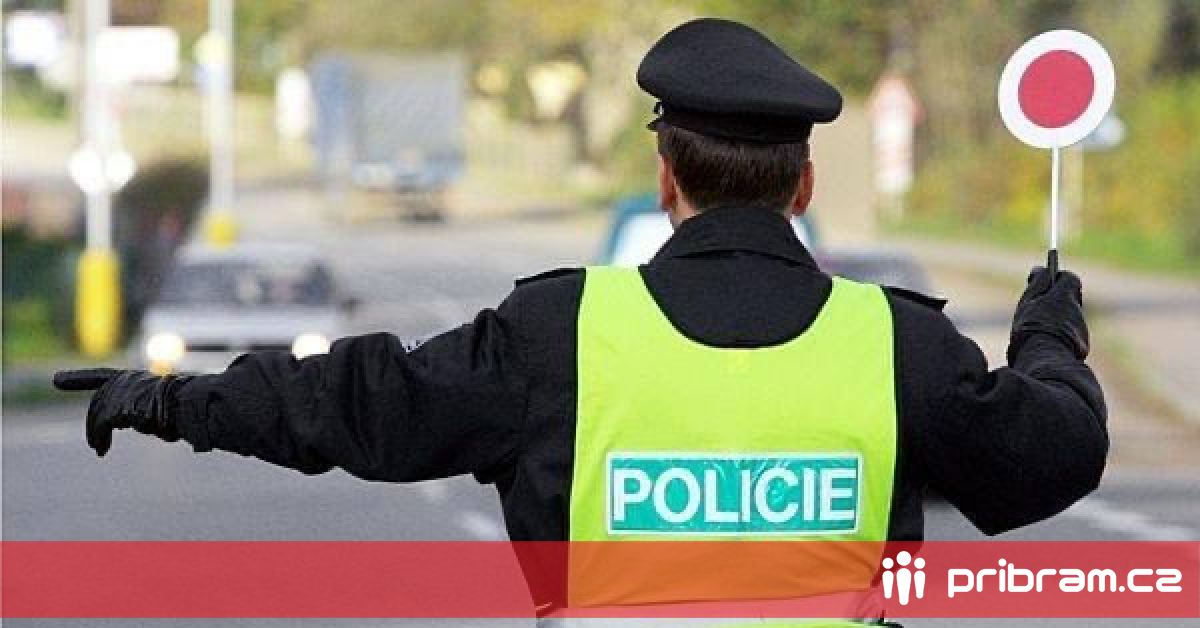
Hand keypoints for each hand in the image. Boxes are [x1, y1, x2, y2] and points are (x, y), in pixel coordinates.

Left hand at [52, 369, 187, 455]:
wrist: (196, 407)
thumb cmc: (191, 409)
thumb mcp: (171, 404)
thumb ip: (151, 409)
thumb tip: (151, 423)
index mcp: (138, 379)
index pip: (103, 377)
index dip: (80, 379)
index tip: (56, 380)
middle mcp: (126, 382)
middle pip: (100, 403)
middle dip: (93, 425)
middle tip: (96, 446)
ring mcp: (122, 393)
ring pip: (100, 416)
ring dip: (97, 434)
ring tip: (99, 449)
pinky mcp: (117, 407)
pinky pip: (102, 425)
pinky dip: (99, 438)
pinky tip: (100, 451)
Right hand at [1008, 267, 1089, 363]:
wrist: (1044, 361)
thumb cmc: (1031, 329)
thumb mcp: (1028, 302)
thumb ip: (1037, 283)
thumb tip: (1041, 269)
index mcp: (1065, 296)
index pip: (1069, 278)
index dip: (1057, 278)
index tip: (1044, 281)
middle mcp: (1077, 310)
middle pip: (1070, 299)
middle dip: (1056, 300)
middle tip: (1038, 308)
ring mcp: (1081, 329)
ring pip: (1069, 318)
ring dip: (1057, 320)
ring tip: (1038, 331)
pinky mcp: (1082, 346)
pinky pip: (1071, 335)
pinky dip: (1060, 337)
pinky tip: (1046, 345)